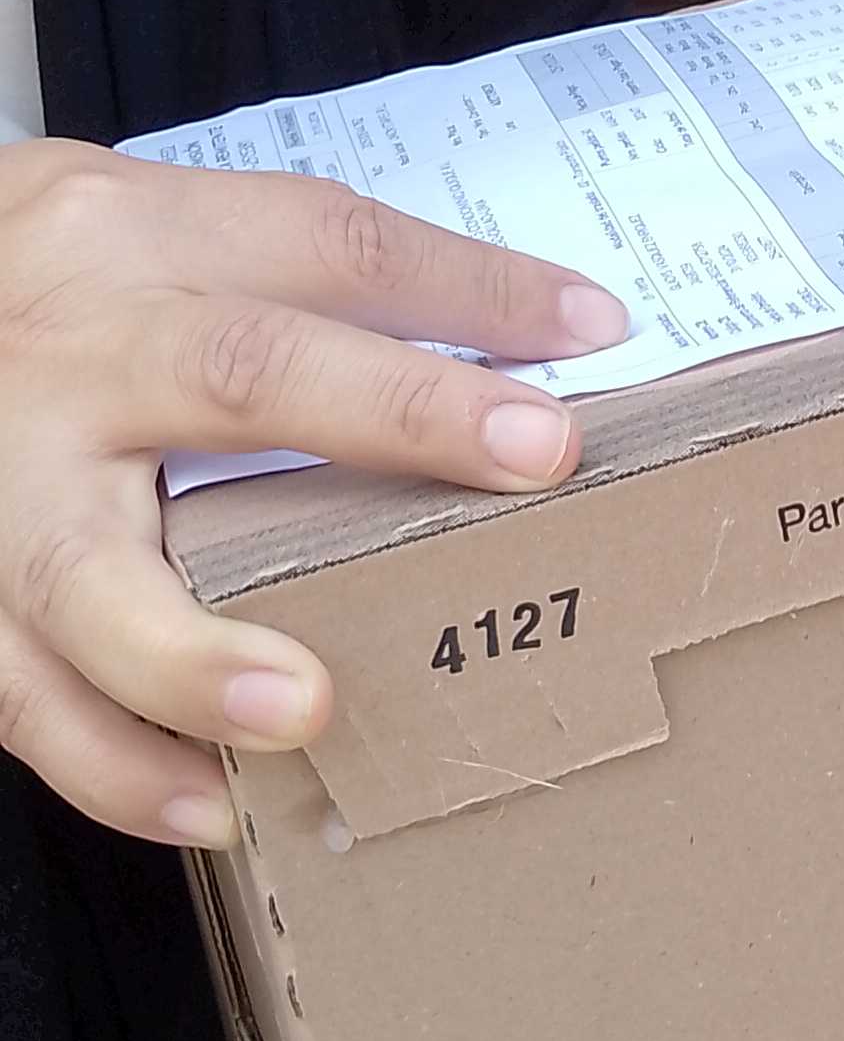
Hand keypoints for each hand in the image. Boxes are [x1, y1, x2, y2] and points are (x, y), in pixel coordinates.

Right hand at [0, 140, 629, 847]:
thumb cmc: (39, 295)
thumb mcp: (147, 234)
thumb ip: (308, 280)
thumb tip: (547, 339)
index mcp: (139, 238)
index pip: (328, 242)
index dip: (469, 285)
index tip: (590, 332)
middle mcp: (73, 347)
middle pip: (239, 371)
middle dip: (395, 413)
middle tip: (533, 452)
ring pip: (85, 570)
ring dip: (196, 652)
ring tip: (300, 708)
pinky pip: (21, 691)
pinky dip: (111, 761)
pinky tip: (202, 806)